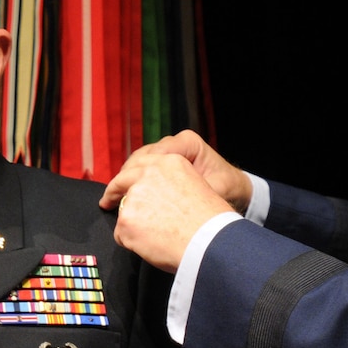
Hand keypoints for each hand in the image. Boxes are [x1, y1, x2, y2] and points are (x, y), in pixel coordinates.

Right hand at [99, 130, 251, 213]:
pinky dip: (133, 179)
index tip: (118, 193)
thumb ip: (192, 193)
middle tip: (110, 197)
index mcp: (187, 143)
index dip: (132, 175)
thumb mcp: (213, 191)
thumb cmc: (227, 189)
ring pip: (139, 160)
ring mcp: (170, 149)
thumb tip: (167, 204)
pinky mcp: (166, 159)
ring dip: (126, 178)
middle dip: (124, 177)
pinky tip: (125, 193)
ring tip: (113, 196)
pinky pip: (144, 166)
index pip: (152, 156)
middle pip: (142, 157)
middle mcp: (176, 142)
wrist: (236, 188)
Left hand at [104, 151, 232, 273]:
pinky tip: (150, 246)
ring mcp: (135, 196)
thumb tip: (157, 199)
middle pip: (121, 180)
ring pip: (124, 211)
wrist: (211, 241)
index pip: (140, 165)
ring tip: (150, 237)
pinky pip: (121, 235)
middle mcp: (149, 173)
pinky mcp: (126, 219)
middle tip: (107, 202)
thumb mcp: (196, 186)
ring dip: (132, 224)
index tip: (122, 185)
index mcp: (169, 162)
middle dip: (113, 192)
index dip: (129, 177)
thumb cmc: (211, 221)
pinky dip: (131, 242)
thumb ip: (172, 185)